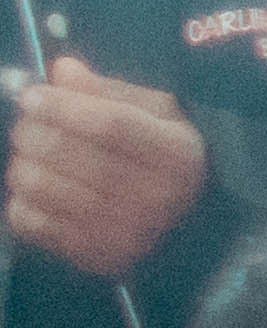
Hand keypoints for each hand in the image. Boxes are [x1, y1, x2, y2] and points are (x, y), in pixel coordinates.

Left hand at [4, 61, 206, 282]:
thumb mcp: (154, 115)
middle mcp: (157, 196)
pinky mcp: (96, 256)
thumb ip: (107, 91)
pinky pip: (31, 221)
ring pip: (43, 187)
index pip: (110, 124)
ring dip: (22, 164)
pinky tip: (37, 191)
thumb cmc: (162, 159)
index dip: (61, 106)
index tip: (31, 96)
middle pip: (69, 154)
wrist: (184, 228)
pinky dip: (21, 200)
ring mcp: (126, 232)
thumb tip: (62, 70)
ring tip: (29, 156)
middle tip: (25, 124)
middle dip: (32, 131)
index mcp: (178, 153)